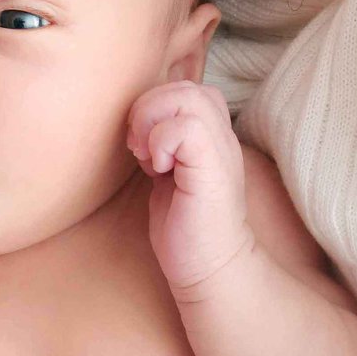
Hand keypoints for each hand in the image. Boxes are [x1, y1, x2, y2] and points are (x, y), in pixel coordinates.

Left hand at [126, 81, 254, 299]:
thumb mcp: (167, 174)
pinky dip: (162, 142)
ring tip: (149, 157)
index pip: (186, 88)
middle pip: (186, 86)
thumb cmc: (185, 228)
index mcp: (211, 136)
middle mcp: (221, 137)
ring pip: (189, 95)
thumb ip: (161, 143)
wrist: (210, 269)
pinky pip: (187, 127)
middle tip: (139, 148)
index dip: (156, 106)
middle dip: (149, 110)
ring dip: (154, 122)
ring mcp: (221, 150)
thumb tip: (135, 121)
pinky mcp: (213, 169)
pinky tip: (159, 170)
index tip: (141, 145)